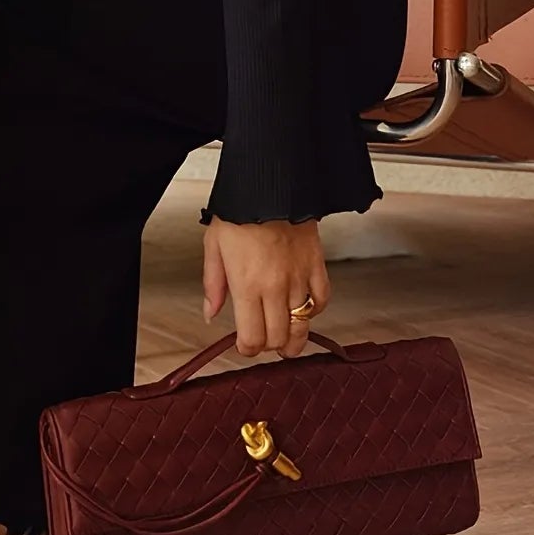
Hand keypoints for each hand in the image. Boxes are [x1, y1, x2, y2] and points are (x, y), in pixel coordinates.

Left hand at [201, 218, 329, 357]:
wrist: (269, 185)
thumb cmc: (239, 211)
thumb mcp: (213, 246)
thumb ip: (213, 285)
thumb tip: (211, 313)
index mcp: (246, 284)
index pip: (253, 337)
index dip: (248, 349)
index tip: (244, 345)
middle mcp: (275, 286)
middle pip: (278, 338)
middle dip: (269, 347)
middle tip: (263, 342)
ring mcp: (299, 278)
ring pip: (302, 325)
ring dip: (293, 339)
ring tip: (287, 342)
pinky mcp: (316, 265)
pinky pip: (322, 300)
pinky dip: (314, 310)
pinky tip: (305, 310)